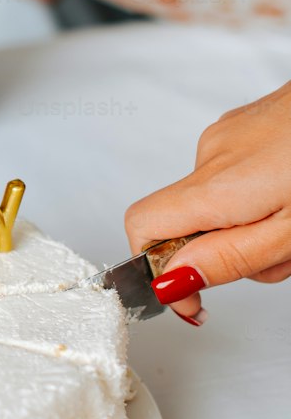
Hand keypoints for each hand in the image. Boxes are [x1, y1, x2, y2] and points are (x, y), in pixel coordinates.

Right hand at [124, 80, 290, 322]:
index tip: (196, 298)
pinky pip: (240, 175)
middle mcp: (212, 153)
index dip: (156, 270)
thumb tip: (168, 282)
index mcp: (216, 185)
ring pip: (221, 202)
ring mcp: (232, 132)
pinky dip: (266, 197)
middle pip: (189, 222)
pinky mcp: (253, 121)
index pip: (142, 227)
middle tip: (288, 255)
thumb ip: (230, 258)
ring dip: (257, 226)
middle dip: (231, 253)